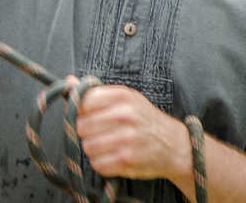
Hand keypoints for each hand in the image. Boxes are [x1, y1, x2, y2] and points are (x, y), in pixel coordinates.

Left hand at [72, 78, 189, 182]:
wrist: (175, 145)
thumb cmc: (144, 119)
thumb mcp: (125, 98)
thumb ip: (96, 92)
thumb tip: (69, 82)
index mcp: (122, 96)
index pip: (84, 101)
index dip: (82, 111)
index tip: (90, 115)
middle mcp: (125, 115)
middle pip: (82, 126)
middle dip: (86, 132)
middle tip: (98, 133)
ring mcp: (127, 139)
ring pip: (87, 146)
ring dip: (93, 149)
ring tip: (106, 146)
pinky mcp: (128, 160)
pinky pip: (98, 164)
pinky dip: (101, 164)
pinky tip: (112, 157)